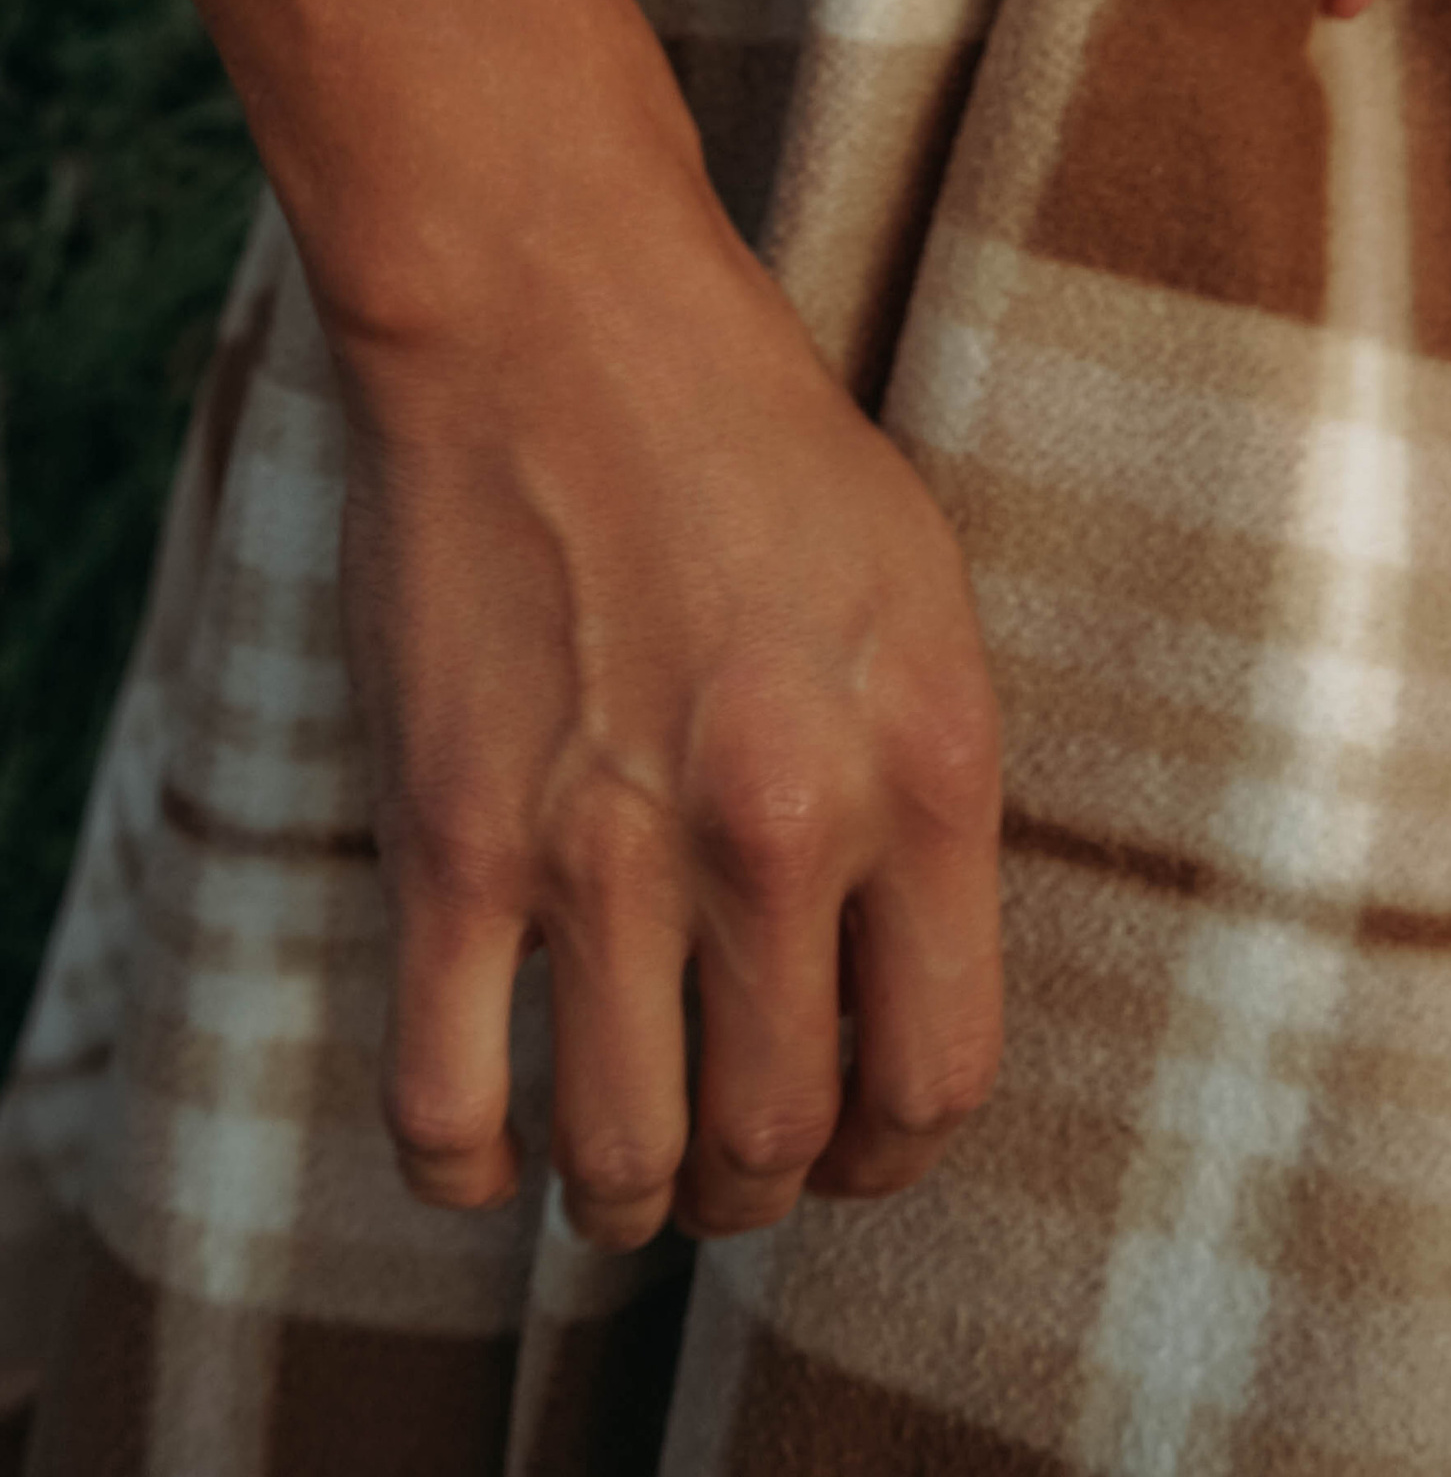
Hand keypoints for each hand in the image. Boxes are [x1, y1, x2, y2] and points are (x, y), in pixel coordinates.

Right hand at [286, 0, 1005, 1256]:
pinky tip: (493, 1135)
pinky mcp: (456, 839)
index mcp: (925, 763)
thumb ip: (925, 794)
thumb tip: (895, 991)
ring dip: (626, 1201)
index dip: (892, 1152)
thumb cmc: (751, 438)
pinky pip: (447, 1103)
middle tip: (733, 1160)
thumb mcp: (916, 597)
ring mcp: (610, 843)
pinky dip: (469, 1166)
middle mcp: (782, 824)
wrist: (558, 314)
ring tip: (622, 1167)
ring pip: (625, 1161)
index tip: (853, 1147)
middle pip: (779, 1140)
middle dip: (757, 1187)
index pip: (937, 1074)